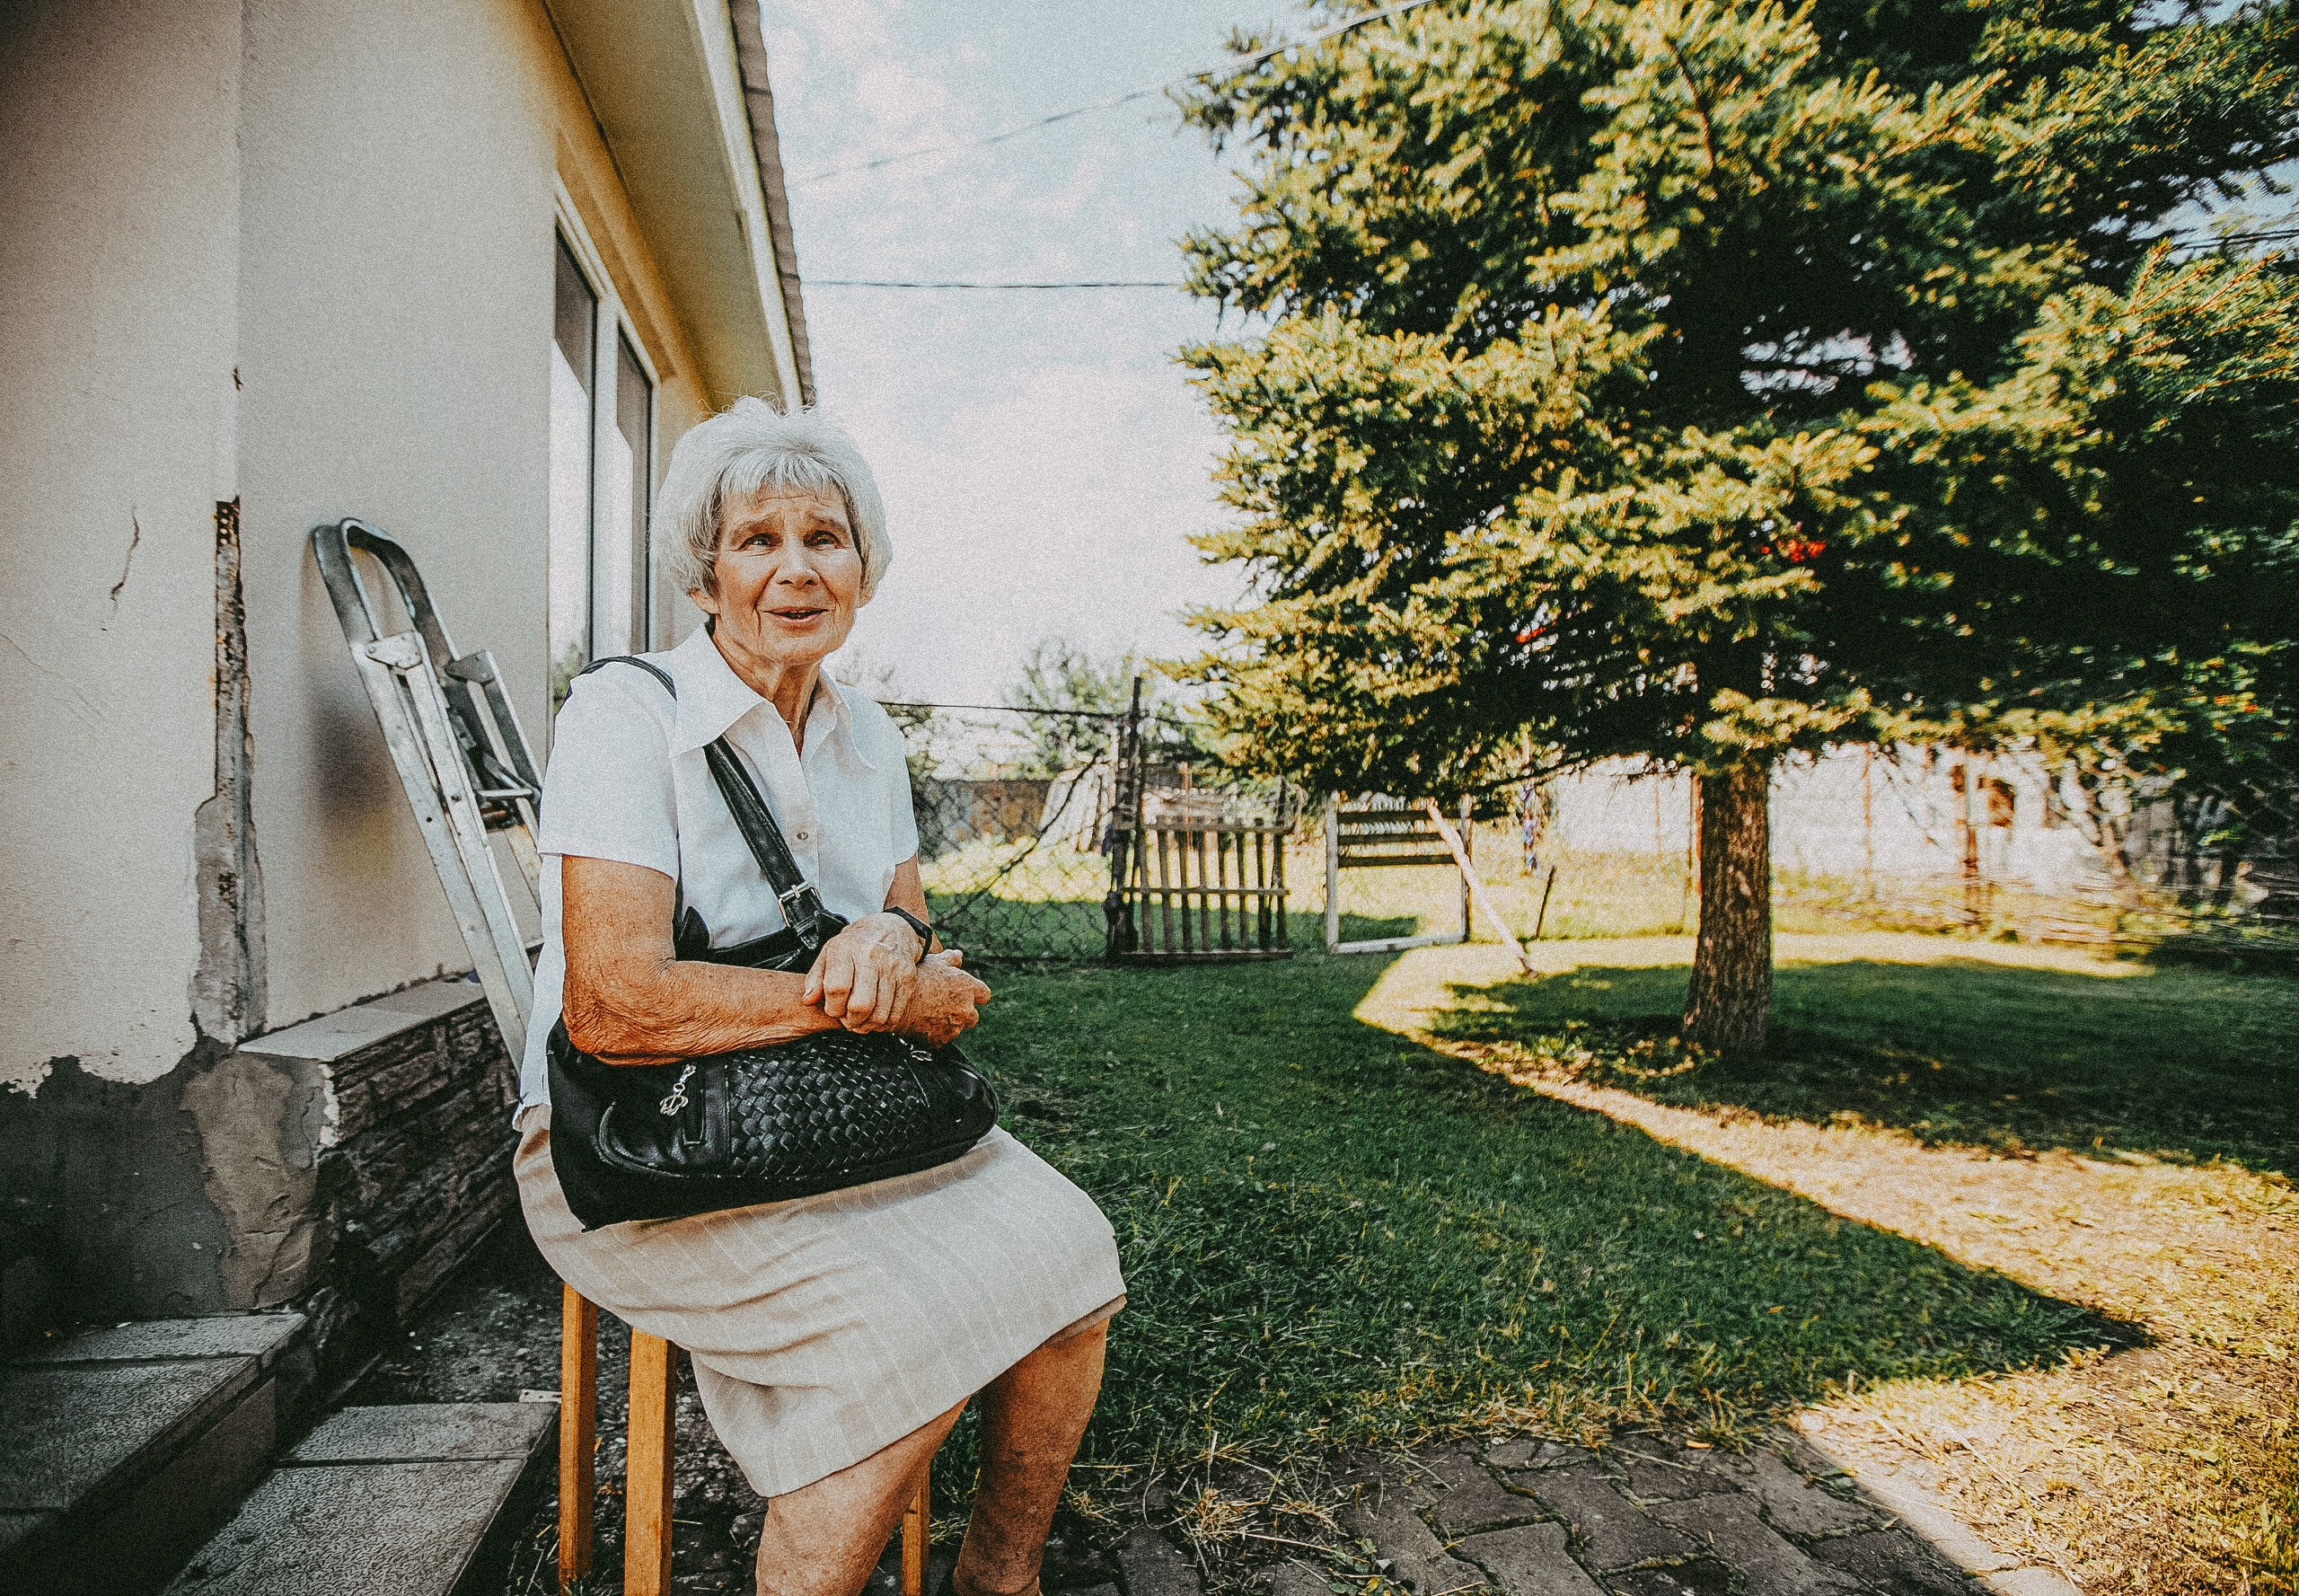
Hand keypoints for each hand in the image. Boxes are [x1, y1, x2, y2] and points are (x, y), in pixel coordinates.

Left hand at [803, 913, 924, 1031]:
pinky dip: (883, 1023)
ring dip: (866, 1025)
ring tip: (860, 1021)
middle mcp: (871, 957)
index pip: (837, 988)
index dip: (832, 1007)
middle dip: (850, 1021)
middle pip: (860, 1005)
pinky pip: (895, 1013)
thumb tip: (807, 1001)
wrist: (890, 929)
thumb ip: (815, 978)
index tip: (833, 1009)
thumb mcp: (829, 953)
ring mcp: (892, 968)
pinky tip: (875, 1017)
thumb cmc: (855, 944)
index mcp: (846, 949)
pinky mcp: (908, 978)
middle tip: (847, 1019)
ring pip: (879, 1014)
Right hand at [897, 950, 990, 1045]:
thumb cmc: (916, 978)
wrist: (896, 1000)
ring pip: (958, 1028)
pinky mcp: (941, 1039)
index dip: (975, 995)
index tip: (966, 994)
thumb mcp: (935, 961)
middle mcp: (966, 1008)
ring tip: (931, 1014)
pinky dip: (936, 1034)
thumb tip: (958, 956)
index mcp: (968, 988)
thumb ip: (951, 959)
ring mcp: (954, 1026)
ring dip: (949, 1023)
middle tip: (946, 1006)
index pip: (984, 995)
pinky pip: (943, 1039)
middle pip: (973, 1016)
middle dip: (963, 1013)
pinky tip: (924, 1024)